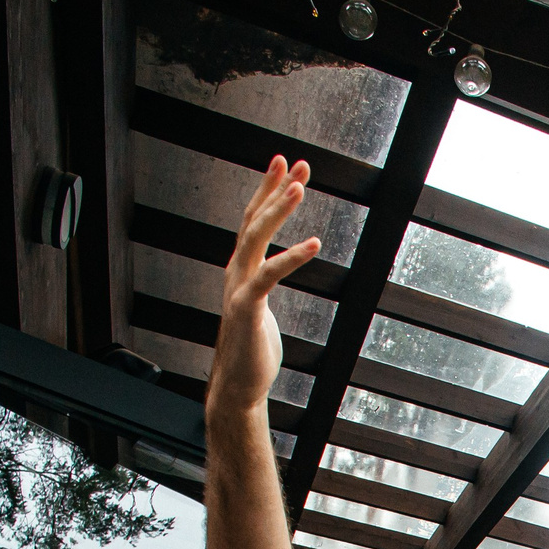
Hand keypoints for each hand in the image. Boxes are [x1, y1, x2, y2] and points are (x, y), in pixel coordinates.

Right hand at [208, 157, 321, 425]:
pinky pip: (269, 276)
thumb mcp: (257, 309)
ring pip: (255, 238)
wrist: (237, 387)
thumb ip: (260, 287)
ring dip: (276, 209)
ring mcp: (238, 288)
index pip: (252, 222)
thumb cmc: (252, 352)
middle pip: (251, 220)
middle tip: (292, 161)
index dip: (267, 193)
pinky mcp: (247, 309)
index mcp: (241, 271)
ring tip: (298, 185)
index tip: (285, 167)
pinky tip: (313, 243)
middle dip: (272, 189)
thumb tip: (266, 279)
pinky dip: (291, 257)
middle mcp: (235, 273)